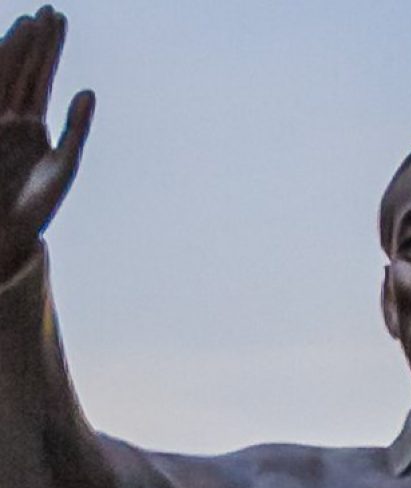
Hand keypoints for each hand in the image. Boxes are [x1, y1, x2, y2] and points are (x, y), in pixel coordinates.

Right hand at [0, 11, 90, 281]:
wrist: (7, 230)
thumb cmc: (37, 204)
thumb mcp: (64, 164)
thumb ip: (76, 128)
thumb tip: (88, 90)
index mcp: (33, 125)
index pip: (42, 78)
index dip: (50, 50)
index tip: (58, 21)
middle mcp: (14, 116)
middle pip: (28, 69)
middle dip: (38, 41)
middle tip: (51, 10)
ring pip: (12, 74)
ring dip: (22, 47)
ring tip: (34, 21)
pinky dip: (6, 64)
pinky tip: (15, 46)